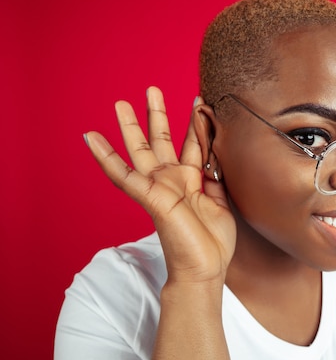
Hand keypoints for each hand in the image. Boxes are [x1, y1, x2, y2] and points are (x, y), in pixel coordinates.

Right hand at [84, 87, 235, 283]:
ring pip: (140, 151)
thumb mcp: (221, 203)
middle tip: (152, 89)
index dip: (195, 124)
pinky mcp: (150, 198)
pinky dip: (106, 157)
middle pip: (162, 141)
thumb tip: (214, 156)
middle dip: (156, 115)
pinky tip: (91, 138)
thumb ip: (214, 178)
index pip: (191, 145)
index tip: (200, 102)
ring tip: (120, 102)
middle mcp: (172, 181)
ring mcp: (159, 188)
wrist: (205, 271)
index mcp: (190, 182)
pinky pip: (123, 175)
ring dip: (130, 127)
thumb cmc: (213, 243)